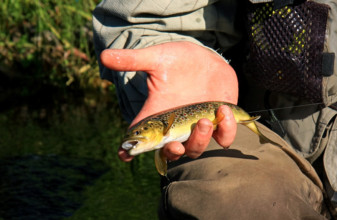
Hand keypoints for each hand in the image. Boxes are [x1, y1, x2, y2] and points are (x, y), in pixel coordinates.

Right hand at [100, 41, 237, 161]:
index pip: (141, 137)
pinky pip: (224, 136)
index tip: (124, 155)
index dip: (131, 150)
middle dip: (173, 152)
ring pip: (197, 149)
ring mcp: (198, 127)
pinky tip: (224, 111)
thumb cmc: (176, 60)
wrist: (203, 58)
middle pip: (172, 151)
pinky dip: (226, 130)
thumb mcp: (156, 58)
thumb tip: (104, 56)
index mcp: (158, 115)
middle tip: (174, 143)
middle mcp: (177, 126)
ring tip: (204, 121)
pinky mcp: (219, 122)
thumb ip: (133, 60)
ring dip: (200, 141)